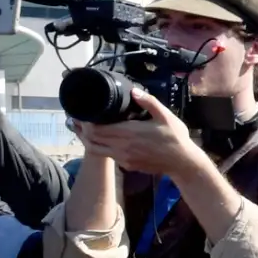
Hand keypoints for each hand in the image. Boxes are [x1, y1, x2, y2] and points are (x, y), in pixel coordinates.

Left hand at [74, 88, 208, 179]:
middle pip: (91, 139)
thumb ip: (149, 102)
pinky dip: (98, 147)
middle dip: (81, 129)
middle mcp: (122, 147)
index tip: (80, 112)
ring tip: (81, 129)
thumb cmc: (175, 138)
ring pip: (95, 150)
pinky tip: (99, 139)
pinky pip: (107, 155)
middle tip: (75, 118)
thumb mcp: (166, 116)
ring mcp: (123, 158)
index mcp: (129, 133)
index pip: (97, 129)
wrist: (182, 163)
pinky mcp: (127, 165)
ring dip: (86, 139)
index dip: (85, 121)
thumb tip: (133, 91)